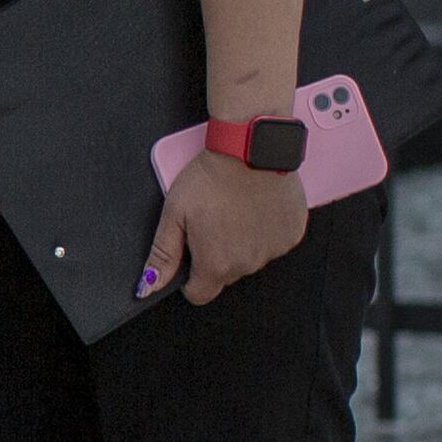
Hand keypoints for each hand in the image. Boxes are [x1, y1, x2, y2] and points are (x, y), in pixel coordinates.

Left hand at [140, 149, 311, 309]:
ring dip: (243, 243)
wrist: (250, 148)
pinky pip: (275, 242)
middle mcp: (248, 264)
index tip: (192, 255)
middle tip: (213, 221)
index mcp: (216, 264)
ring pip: (251, 258)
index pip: (200, 294)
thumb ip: (163, 254)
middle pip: (226, 274)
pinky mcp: (292, 234)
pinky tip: (257, 207)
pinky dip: (266, 230)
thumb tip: (149, 285)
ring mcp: (274, 250)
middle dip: (217, 255)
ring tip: (236, 210)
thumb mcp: (175, 213)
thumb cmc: (212, 177)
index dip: (191, 278)